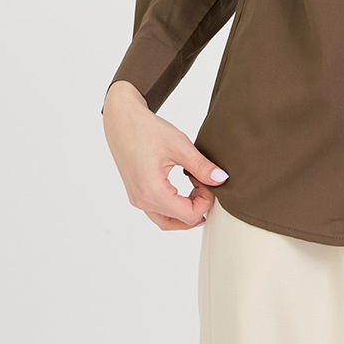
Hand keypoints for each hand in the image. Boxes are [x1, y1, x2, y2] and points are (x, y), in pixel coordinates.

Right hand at [102, 81, 228, 230]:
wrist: (122, 120)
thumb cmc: (147, 129)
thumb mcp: (180, 146)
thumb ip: (201, 166)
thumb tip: (221, 180)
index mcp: (152, 191)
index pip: (189, 215)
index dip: (206, 202)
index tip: (208, 181)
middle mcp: (142, 201)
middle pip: (178, 222)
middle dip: (197, 208)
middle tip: (204, 185)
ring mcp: (137, 199)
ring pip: (166, 221)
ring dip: (185, 211)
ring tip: (196, 189)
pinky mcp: (136, 194)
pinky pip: (157, 212)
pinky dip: (173, 207)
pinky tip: (183, 190)